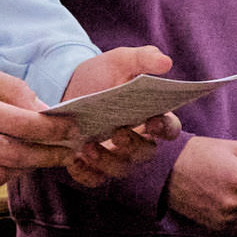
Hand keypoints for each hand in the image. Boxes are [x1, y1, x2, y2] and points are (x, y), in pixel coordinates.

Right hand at [0, 60, 78, 195]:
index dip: (53, 131)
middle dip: (48, 156)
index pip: (23, 125)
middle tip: (67, 152)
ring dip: (24, 169)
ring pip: (0, 175)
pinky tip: (8, 166)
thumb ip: (11, 89)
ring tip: (37, 158)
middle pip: (17, 157)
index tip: (71, 130)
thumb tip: (44, 111)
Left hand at [56, 47, 178, 187]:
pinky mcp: (93, 165)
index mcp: (151, 116)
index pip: (169, 129)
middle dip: (134, 146)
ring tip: (88, 146)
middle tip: (118, 132)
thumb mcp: (121, 60)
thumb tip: (166, 62)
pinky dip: (85, 174)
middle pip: (146, 153)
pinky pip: (94, 179)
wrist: (68, 84)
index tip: (154, 120)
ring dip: (107, 161)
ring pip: (120, 169)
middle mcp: (137, 140)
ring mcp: (115, 155)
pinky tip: (74, 160)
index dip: (166, 128)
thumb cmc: (103, 74)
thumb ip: (144, 58)